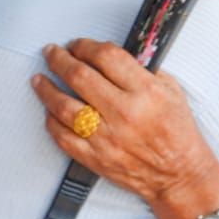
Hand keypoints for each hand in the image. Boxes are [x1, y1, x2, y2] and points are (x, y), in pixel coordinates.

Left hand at [32, 38, 218, 207]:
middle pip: (79, 76)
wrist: (179, 174)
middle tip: (52, 53)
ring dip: (46, 89)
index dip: (85, 45)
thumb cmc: (177, 133)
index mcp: (145, 91)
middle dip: (59, 59)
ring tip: (39, 79)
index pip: (106, 57)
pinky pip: (63, 137)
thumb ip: (142, 70)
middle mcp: (124, 112)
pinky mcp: (96, 158)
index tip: (77, 44)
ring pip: (64, 106)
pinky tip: (49, 110)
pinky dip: (51, 121)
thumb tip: (110, 55)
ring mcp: (107, 137)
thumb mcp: (171, 90)